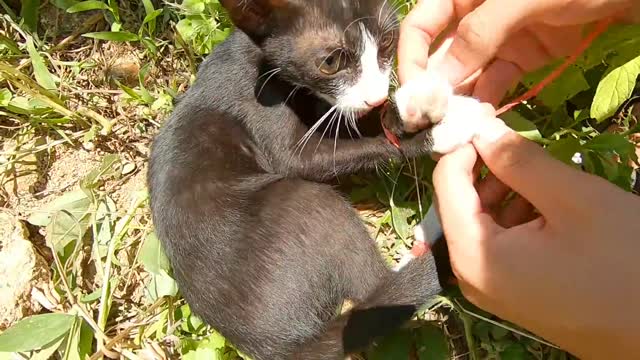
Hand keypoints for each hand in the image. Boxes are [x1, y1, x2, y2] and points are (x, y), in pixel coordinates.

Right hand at [398, 0, 635, 103]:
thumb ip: (481, 33)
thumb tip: (439, 78)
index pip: (421, 25)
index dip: (411, 58)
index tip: (415, 94)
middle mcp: (475, 15)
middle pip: (440, 54)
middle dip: (432, 88)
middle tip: (428, 125)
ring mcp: (499, 38)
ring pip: (465, 74)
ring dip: (456, 102)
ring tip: (451, 132)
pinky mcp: (522, 57)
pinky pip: (495, 82)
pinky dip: (485, 103)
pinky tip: (478, 124)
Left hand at [433, 114, 639, 358]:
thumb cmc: (623, 262)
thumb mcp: (573, 200)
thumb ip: (520, 161)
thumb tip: (481, 128)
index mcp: (474, 254)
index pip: (446, 182)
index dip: (464, 144)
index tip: (488, 116)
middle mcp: (470, 275)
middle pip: (462, 203)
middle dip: (489, 170)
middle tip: (526, 146)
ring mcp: (491, 288)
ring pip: (483, 222)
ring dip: (507, 193)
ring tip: (547, 179)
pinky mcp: (513, 293)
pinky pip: (501, 245)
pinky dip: (518, 219)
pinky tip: (552, 209)